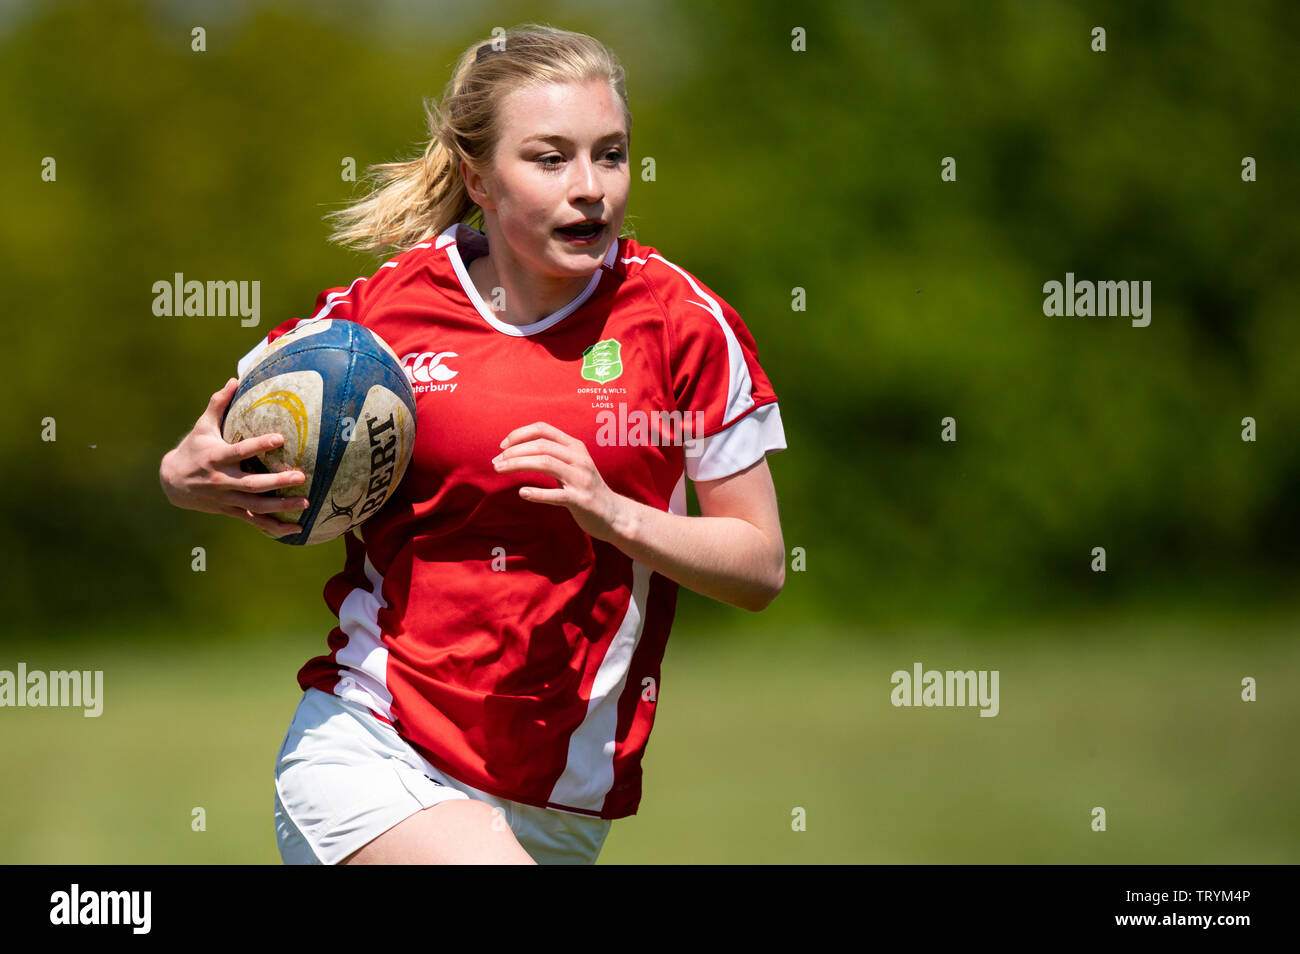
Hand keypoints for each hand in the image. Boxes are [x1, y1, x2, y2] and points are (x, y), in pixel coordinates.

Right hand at [159, 377, 310, 536]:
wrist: (172, 483)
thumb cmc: (193, 449)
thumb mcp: (202, 427)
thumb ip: (218, 404)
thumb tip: (234, 379)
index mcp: (217, 457)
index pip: (240, 451)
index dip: (259, 445)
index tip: (281, 438)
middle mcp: (222, 480)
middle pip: (252, 484)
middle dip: (277, 482)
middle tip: (300, 477)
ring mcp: (227, 499)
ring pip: (256, 506)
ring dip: (281, 506)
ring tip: (305, 503)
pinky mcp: (231, 511)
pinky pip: (255, 522)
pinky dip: (275, 528)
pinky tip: (297, 529)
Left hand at [491, 421, 626, 540]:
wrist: (614, 514)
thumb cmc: (585, 488)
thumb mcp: (572, 465)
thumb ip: (551, 455)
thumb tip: (516, 450)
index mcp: (575, 446)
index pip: (543, 429)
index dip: (520, 434)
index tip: (502, 446)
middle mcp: (579, 459)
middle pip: (541, 446)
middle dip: (514, 451)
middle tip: (496, 462)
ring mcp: (581, 479)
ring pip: (546, 463)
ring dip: (518, 464)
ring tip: (500, 470)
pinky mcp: (581, 500)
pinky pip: (556, 495)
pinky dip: (537, 493)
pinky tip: (522, 492)